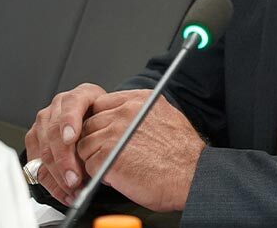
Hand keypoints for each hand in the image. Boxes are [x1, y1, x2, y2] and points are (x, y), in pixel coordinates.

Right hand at [25, 82, 105, 204]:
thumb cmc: (105, 120)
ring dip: (58, 176)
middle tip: (76, 179)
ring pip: (44, 151)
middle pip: (54, 133)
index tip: (71, 138)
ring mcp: (43, 123)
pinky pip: (37, 165)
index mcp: (78, 96)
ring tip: (73, 190)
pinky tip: (65, 193)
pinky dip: (52, 183)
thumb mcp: (111, 119)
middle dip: (64, 160)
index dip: (69, 122)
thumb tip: (107, 155)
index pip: (71, 105)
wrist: (95, 119)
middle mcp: (58, 107)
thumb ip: (106, 130)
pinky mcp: (34, 140)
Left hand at [76, 90, 204, 211]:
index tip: (105, 133)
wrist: (191, 176)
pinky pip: (88, 164)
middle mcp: (126, 112)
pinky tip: (115, 176)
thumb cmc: (183, 154)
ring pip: (85, 144)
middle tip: (107, 155)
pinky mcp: (107, 156)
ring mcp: (115, 132)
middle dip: (95, 141)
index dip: (101, 122)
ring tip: (112, 167)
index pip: (101, 104)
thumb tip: (124, 118)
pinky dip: (97, 174)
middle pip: (90, 123)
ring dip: (94, 158)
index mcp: (140, 100)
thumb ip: (141, 113)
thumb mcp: (167, 118)